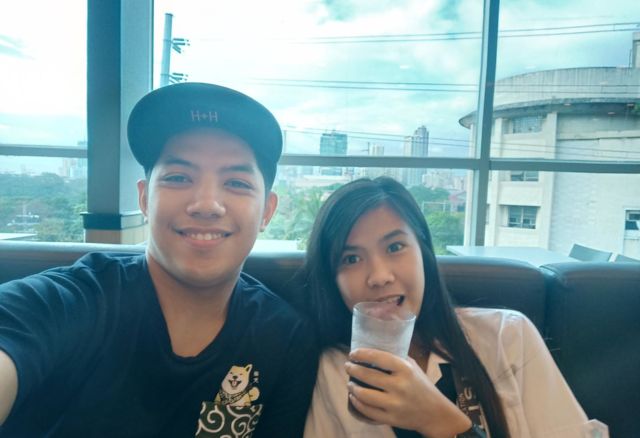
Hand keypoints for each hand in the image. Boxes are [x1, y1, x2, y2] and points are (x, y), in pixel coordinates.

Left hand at [346, 348, 470, 437]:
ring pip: (364, 395)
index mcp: (405, 370)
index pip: (378, 358)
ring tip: (350, 382)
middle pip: (367, 376)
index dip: (362, 354)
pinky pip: (367, 411)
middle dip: (352, 369)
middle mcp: (400, 386)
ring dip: (352, 387)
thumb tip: (372, 347)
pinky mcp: (391, 419)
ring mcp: (395, 404)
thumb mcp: (412, 367)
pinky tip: (354, 397)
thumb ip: (395, 358)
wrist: (435, 413)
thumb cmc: (421, 385)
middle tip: (347, 366)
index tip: (352, 353)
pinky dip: (357, 403)